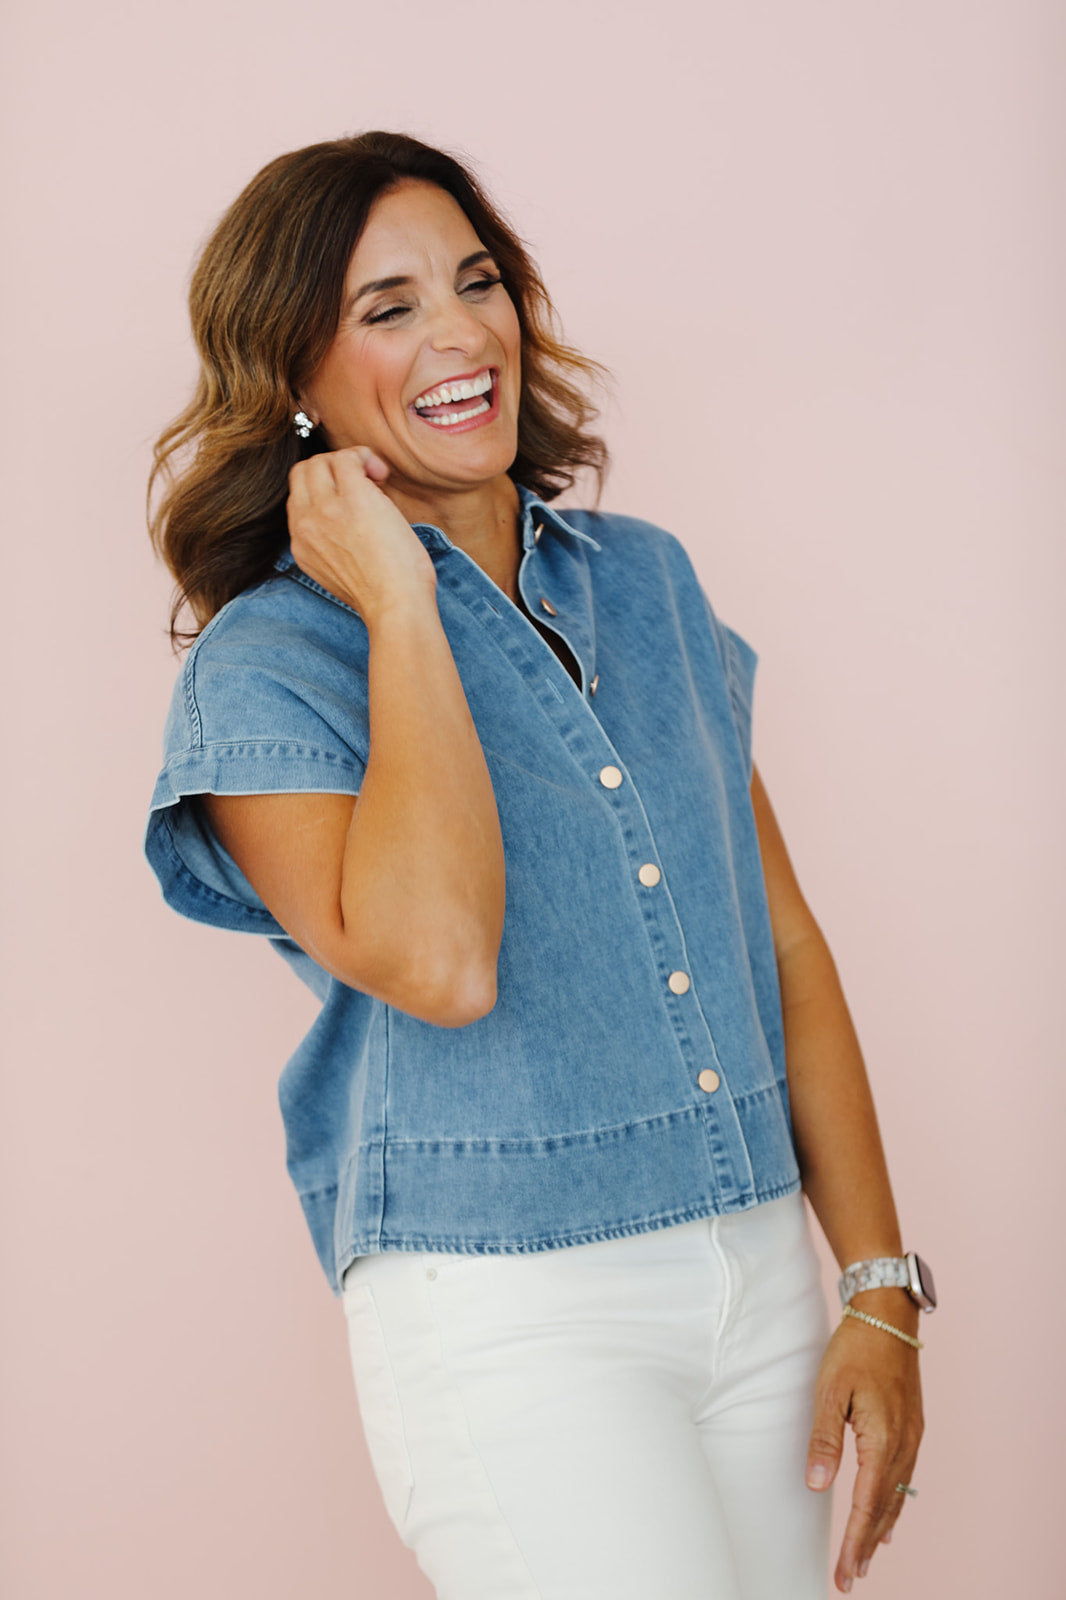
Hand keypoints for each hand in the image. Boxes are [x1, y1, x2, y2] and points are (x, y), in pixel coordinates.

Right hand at [287, 446, 436, 625]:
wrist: (395, 606)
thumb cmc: (385, 594)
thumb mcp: (342, 570)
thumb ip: (335, 541)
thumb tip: (355, 510)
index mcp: (301, 544)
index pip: (299, 497)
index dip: (326, 488)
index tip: (354, 499)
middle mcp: (305, 525)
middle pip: (303, 472)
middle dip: (333, 467)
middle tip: (367, 482)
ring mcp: (324, 510)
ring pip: (321, 461)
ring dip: (350, 460)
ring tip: (377, 478)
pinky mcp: (352, 498)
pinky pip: (347, 458)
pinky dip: (366, 457)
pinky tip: (383, 474)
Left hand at [805, 1303, 923, 1591]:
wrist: (888, 1317)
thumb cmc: (854, 1349)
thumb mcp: (829, 1391)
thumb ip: (823, 1440)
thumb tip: (817, 1486)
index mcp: (882, 1440)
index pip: (866, 1505)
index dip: (854, 1541)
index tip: (845, 1573)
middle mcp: (903, 1444)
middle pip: (885, 1507)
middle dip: (867, 1544)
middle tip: (853, 1576)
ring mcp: (912, 1436)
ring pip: (897, 1494)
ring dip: (881, 1527)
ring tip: (868, 1555)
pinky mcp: (912, 1426)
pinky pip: (904, 1475)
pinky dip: (894, 1502)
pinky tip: (889, 1515)